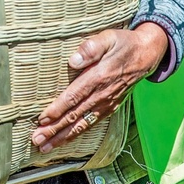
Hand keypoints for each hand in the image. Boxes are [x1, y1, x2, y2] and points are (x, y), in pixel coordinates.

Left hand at [30, 22, 168, 152]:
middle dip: (54, 129)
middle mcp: (102, 94)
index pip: (74, 97)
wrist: (146, 54)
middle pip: (74, 115)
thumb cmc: (123, 43)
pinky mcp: (110, 107)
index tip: (42, 119)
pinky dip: (77, 133)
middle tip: (37, 140)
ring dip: (62, 136)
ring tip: (45, 146)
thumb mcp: (108, 37)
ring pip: (82, 124)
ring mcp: (107, 103)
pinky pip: (91, 124)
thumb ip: (91, 48)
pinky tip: (65, 139)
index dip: (57, 109)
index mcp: (99, 77)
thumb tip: (73, 61)